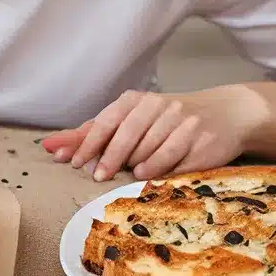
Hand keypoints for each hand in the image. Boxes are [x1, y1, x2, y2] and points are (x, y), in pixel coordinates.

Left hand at [40, 87, 268, 181]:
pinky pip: (175, 156)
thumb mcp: (129, 120)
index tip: (73, 162)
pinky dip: (157, 166)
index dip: (88, 142)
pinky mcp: (202, 139)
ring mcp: (182, 121)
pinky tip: (146, 174)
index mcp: (136, 100)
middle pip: (127, 133)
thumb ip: (91, 133)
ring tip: (126, 174)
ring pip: (150, 145)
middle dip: (109, 156)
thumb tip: (49, 145)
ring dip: (134, 162)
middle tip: (98, 176)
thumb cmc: (167, 120)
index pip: (106, 120)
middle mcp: (160, 106)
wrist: (226, 113)